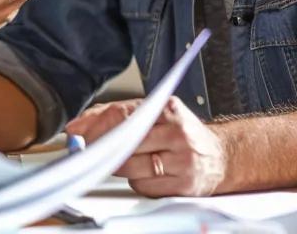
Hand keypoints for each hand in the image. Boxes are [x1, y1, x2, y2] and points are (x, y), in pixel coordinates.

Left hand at [67, 97, 229, 196]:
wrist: (219, 157)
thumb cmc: (181, 135)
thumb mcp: (156, 115)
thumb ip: (116, 115)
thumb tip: (77, 126)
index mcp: (168, 109)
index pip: (123, 115)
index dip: (95, 126)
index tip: (77, 134)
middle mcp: (177, 132)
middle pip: (124, 142)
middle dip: (101, 149)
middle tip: (88, 153)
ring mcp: (182, 159)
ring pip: (131, 167)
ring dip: (119, 167)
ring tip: (125, 161)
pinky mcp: (183, 184)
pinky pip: (144, 186)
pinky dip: (137, 181)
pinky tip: (145, 174)